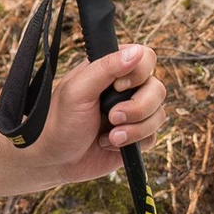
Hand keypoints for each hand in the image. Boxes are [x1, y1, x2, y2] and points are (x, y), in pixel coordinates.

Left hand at [27, 38, 166, 188]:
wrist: (55, 160)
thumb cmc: (60, 122)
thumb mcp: (78, 91)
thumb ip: (106, 68)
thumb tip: (136, 52)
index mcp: (112, 69)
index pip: (146, 57)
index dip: (139, 73)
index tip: (118, 86)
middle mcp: (126, 89)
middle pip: (158, 89)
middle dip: (138, 108)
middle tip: (112, 117)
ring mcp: (134, 113)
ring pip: (159, 114)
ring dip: (134, 129)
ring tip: (110, 136)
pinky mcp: (137, 137)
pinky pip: (153, 137)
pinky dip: (132, 142)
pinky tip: (109, 144)